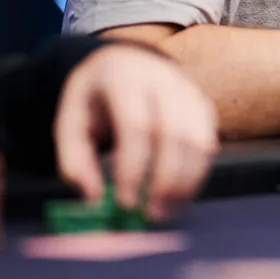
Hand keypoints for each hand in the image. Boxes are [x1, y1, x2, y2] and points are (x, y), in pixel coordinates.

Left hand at [54, 43, 219, 221]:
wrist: (124, 62)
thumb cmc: (94, 99)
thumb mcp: (70, 122)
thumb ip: (75, 161)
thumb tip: (94, 199)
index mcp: (123, 78)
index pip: (136, 126)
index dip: (134, 168)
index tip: (125, 204)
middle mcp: (162, 79)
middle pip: (175, 133)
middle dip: (166, 180)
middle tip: (152, 216)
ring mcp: (189, 90)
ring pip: (199, 139)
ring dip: (187, 182)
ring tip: (168, 211)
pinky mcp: (203, 104)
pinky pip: (209, 141)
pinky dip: (199, 172)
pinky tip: (180, 194)